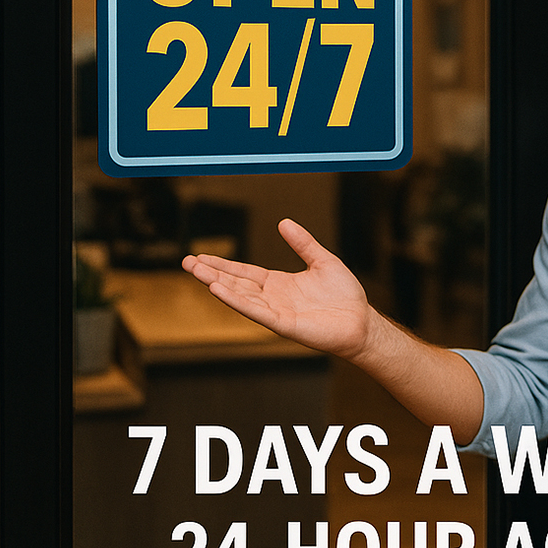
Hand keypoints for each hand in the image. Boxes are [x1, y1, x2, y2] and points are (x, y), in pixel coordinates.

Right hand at [182, 218, 371, 358]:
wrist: (361, 321)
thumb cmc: (345, 295)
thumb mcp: (322, 260)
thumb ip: (303, 243)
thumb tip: (284, 222)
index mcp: (279, 283)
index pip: (244, 272)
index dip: (223, 264)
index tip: (200, 256)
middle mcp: (273, 298)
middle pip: (236, 283)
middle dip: (211, 273)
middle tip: (185, 262)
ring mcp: (276, 312)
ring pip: (241, 297)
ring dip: (219, 285)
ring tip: (197, 273)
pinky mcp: (284, 325)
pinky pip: (257, 312)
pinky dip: (238, 302)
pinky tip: (220, 291)